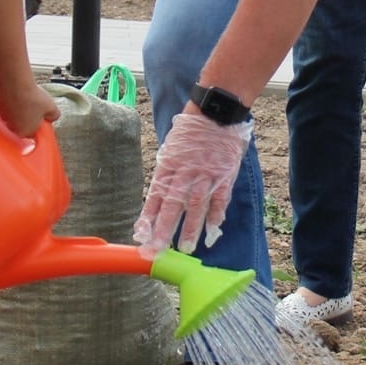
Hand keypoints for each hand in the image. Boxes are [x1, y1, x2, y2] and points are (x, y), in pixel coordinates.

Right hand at [0, 77, 59, 137]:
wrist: (16, 85)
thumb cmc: (32, 98)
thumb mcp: (52, 108)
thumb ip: (54, 116)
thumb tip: (53, 117)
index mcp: (25, 132)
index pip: (33, 134)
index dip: (38, 125)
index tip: (41, 118)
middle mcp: (12, 128)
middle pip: (22, 126)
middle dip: (28, 118)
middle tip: (35, 107)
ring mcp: (4, 117)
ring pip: (13, 117)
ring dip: (19, 110)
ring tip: (26, 99)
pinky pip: (7, 107)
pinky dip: (12, 103)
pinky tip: (18, 96)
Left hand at [134, 110, 252, 256]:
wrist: (216, 113)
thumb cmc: (191, 132)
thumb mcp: (171, 149)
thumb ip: (166, 174)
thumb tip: (157, 201)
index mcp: (168, 166)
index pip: (155, 197)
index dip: (147, 218)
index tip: (141, 237)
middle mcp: (185, 173)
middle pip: (172, 206)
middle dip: (163, 231)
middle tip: (156, 251)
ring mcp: (206, 175)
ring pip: (196, 206)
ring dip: (190, 229)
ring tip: (185, 249)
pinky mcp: (224, 175)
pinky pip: (220, 200)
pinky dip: (216, 216)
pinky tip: (212, 232)